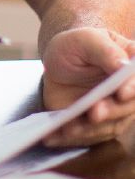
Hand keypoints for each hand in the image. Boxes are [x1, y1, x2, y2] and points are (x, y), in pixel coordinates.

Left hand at [41, 27, 134, 146]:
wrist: (60, 60)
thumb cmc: (77, 45)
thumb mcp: (86, 40)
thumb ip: (105, 51)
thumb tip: (123, 65)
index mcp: (133, 70)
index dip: (132, 89)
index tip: (122, 93)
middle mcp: (128, 95)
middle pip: (126, 108)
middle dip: (110, 112)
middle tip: (94, 113)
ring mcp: (113, 113)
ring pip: (107, 127)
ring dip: (89, 130)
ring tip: (69, 128)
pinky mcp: (94, 126)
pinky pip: (84, 136)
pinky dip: (68, 138)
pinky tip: (52, 137)